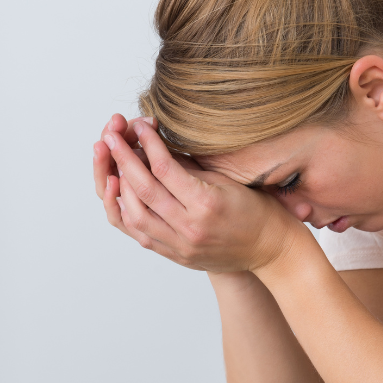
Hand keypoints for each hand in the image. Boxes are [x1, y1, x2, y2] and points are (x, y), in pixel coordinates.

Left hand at [93, 116, 300, 272]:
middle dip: (122, 159)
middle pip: (143, 190)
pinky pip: (141, 234)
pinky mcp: (176, 256)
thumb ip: (191, 168)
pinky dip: (127, 213)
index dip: (147, 143)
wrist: (272, 250)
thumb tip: (156, 147)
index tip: (138, 126)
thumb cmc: (258, 210)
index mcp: (206, 204)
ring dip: (119, 188)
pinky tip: (122, 194)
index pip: (165, 168)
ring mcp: (181, 246)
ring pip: (134, 215)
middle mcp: (190, 227)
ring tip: (113, 165)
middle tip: (110, 137)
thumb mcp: (230, 180)